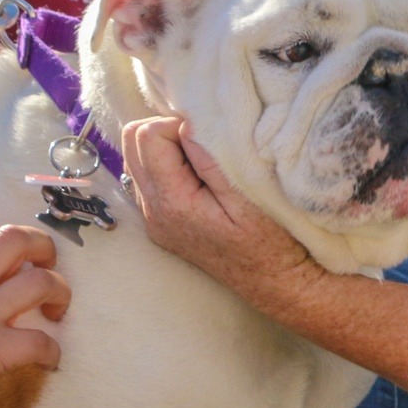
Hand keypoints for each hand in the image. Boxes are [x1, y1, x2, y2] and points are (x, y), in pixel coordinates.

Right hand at [0, 225, 69, 407]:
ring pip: (39, 282)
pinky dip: (52, 352)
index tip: (10, 268)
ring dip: (59, 292)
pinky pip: (40, 342)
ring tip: (58, 311)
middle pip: (12, 240)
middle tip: (49, 266)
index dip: (2, 251)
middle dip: (41, 246)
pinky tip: (50, 362)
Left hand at [122, 116, 314, 303]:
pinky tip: (197, 174)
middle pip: (132, 141)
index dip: (178, 124)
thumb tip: (188, 124)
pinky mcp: (161, 223)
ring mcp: (155, 219)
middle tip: (203, 141)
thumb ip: (211, 160)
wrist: (275, 283)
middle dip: (165, 130)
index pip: (148, 136)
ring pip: (136, 158)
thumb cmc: (271, 243)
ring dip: (164, 146)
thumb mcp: (248, 197)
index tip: (209, 136)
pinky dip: (166, 164)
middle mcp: (155, 211)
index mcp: (174, 203)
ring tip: (202, 157)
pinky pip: (148, 177)